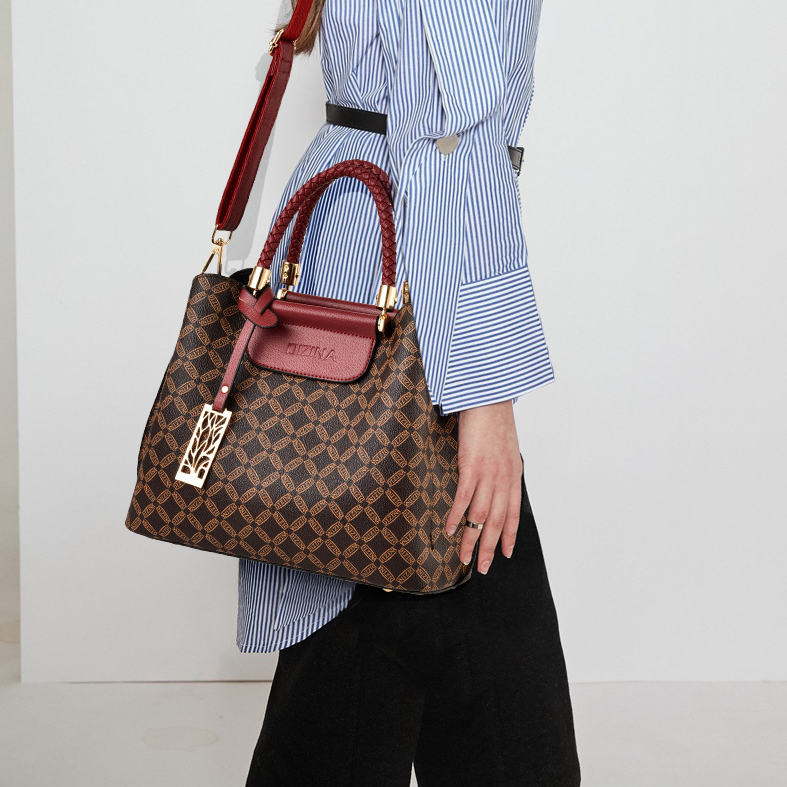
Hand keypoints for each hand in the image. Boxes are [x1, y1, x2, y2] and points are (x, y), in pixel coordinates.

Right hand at [445, 400, 523, 573]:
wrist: (489, 398)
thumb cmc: (494, 421)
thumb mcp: (505, 448)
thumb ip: (501, 468)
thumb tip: (493, 481)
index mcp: (513, 476)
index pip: (513, 514)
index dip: (508, 536)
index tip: (504, 554)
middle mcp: (504, 479)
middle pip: (497, 521)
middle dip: (489, 547)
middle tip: (482, 567)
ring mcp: (488, 474)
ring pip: (481, 515)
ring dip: (472, 539)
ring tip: (465, 557)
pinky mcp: (472, 466)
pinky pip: (464, 498)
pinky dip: (457, 516)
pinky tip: (451, 530)